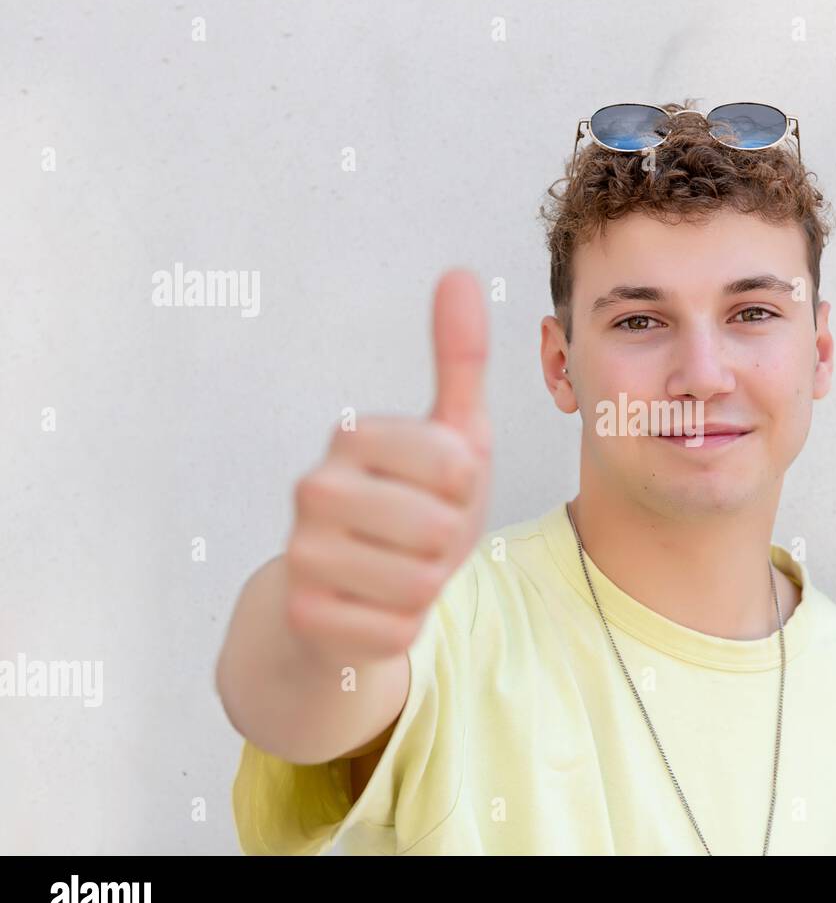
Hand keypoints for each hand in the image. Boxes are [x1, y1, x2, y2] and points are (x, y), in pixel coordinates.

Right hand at [282, 270, 490, 661]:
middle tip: (420, 536)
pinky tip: (375, 606)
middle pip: (440, 528)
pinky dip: (403, 624)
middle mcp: (312, 488)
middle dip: (449, 541)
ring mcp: (301, 554)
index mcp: (352, 435)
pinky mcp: (306, 615)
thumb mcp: (449, 433)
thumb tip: (461, 273)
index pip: (458, 464)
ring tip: (399, 567)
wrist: (349, 588)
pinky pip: (399, 628)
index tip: (440, 488)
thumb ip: (458, 360)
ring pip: (421, 582)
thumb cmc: (411, 503)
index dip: (467, 488)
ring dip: (427, 584)